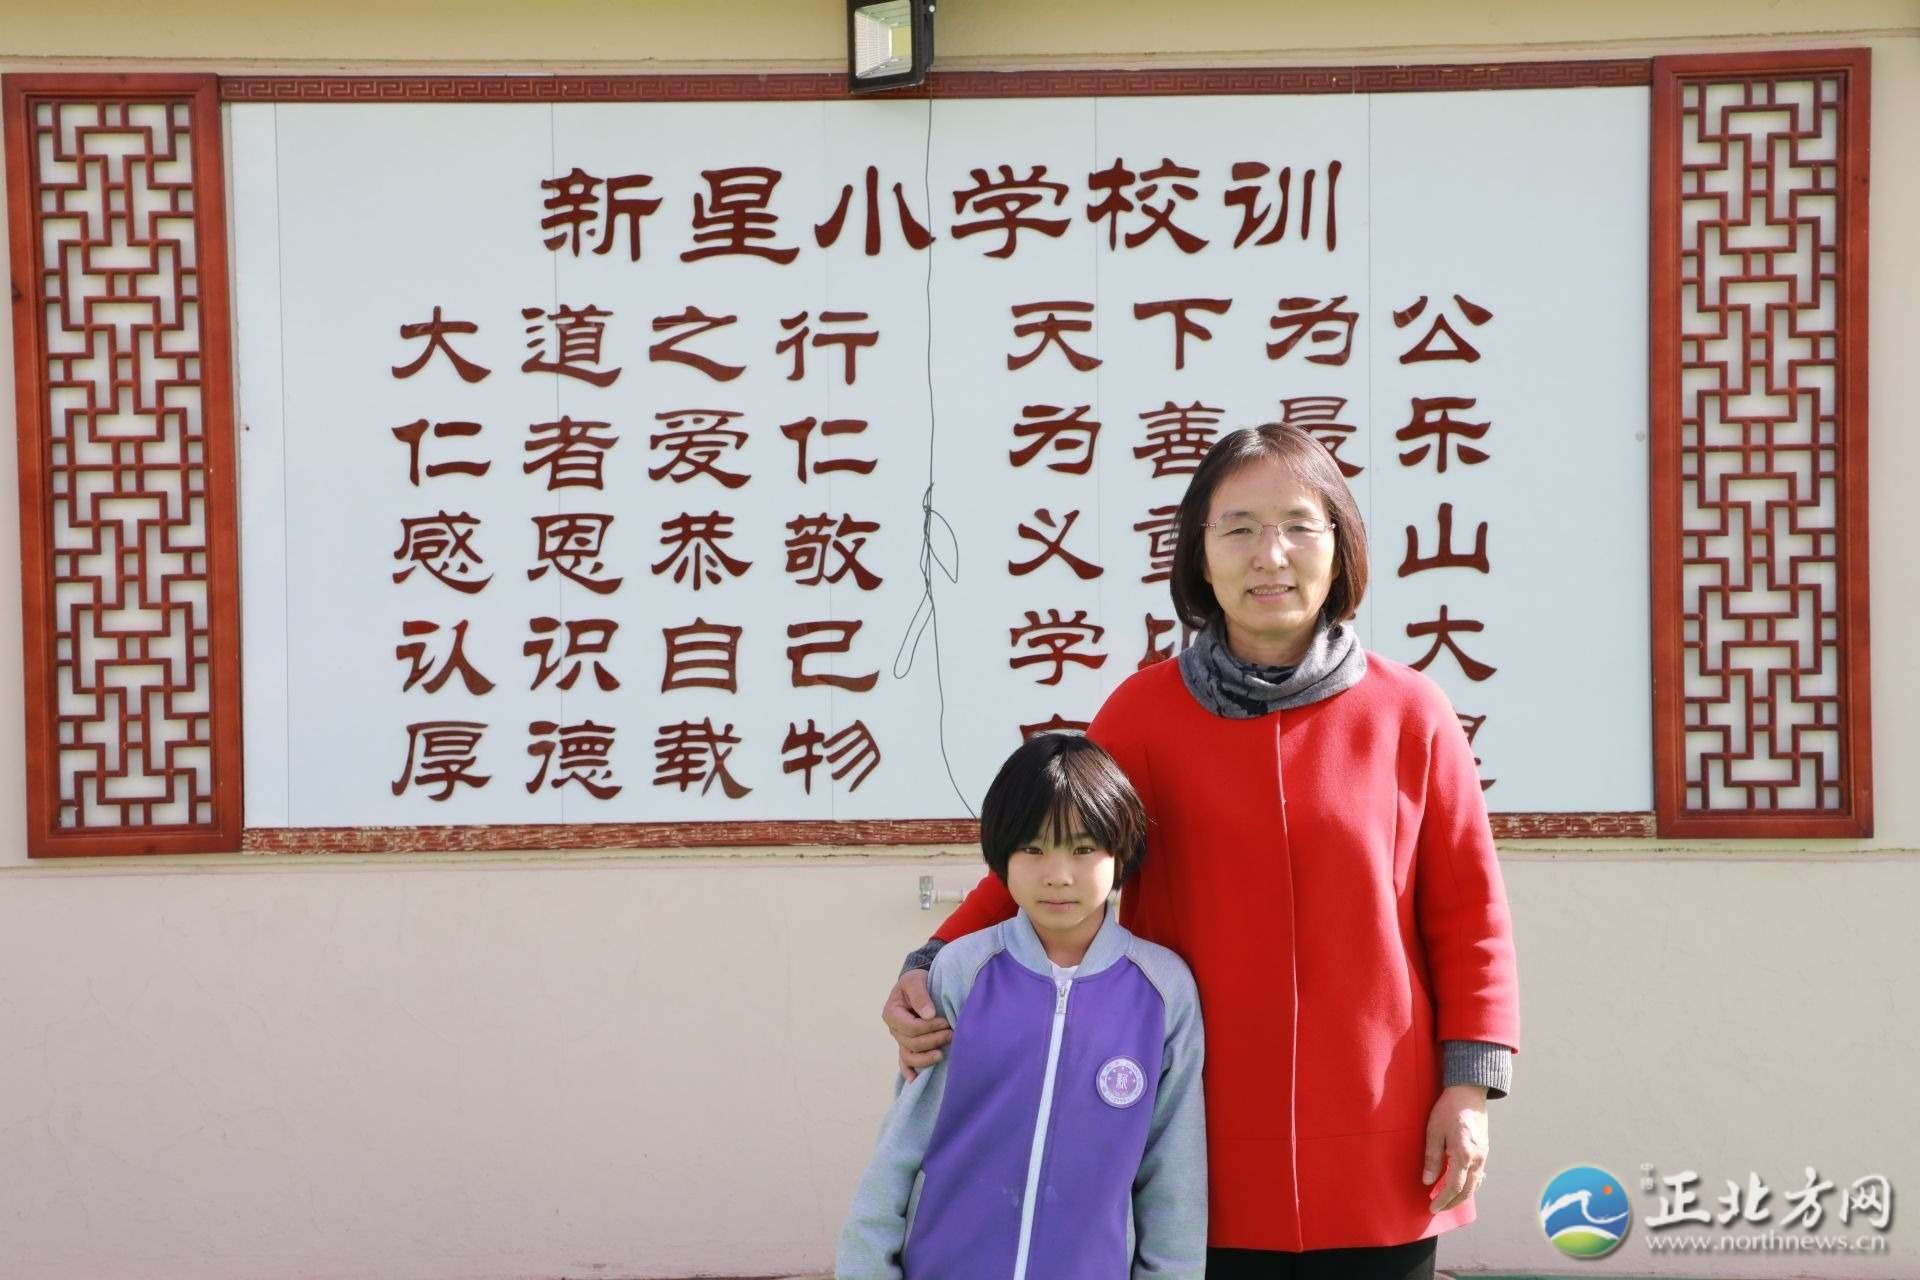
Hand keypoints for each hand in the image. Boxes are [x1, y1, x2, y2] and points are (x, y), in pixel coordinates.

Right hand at [882, 968, 952, 1081]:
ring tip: (942, 1054)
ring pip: (910, 1056)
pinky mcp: (907, 1046)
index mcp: (892, 1013)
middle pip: (912, 1043)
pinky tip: (916, 1080)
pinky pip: (905, 1062)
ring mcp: (900, 1040)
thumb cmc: (916, 981)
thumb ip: (920, 995)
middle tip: (952, 1033)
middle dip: (933, 1040)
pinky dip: (909, 1072)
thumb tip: (929, 1014)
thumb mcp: (915, 980)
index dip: (929, 1027)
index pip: (911, 1028)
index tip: (946, 1021)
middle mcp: (894, 1029)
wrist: (918, 985)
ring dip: (926, 1058)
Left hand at [1422, 1083, 1489, 1212]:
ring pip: (1475, 1184)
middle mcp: (1478, 1159)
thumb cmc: (1448, 1109)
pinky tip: (1461, 1185)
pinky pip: (1479, 1174)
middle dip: (1452, 1202)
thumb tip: (1427, 1181)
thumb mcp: (1434, 1132)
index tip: (1432, 1208)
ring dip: (1462, 1195)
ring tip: (1446, 1200)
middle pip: (1468, 1190)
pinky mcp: (1484, 1150)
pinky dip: (1470, 1184)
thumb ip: (1432, 1158)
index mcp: (1464, 1155)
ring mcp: (1484, 1155)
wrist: (1468, 1092)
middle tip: (1438, 1208)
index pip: (1454, 1187)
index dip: (1442, 1200)